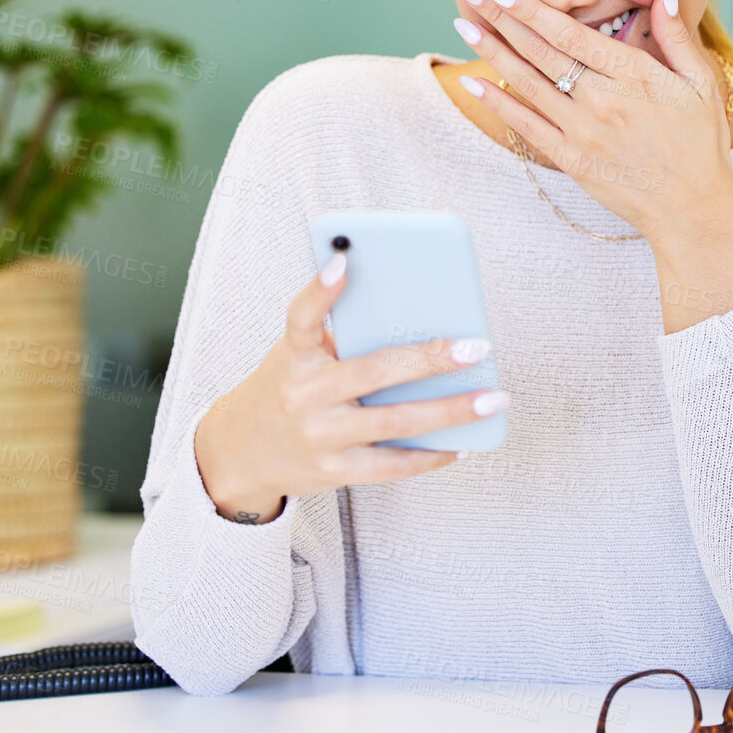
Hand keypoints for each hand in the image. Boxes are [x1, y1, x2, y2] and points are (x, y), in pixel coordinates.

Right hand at [192, 252, 506, 523]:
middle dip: (432, 359)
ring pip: (396, 422)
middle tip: (478, 347)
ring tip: (493, 399)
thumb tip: (419, 326)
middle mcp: (303, 395)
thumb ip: (342, 341)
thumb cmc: (288, 390)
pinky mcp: (334, 471)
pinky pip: (393, 465)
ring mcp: (319, 436)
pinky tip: (463, 443)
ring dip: (452, 411)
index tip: (344, 261)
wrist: (240, 453)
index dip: (321, 289)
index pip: (302, 317)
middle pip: (375, 371)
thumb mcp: (298, 358)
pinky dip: (431, 454)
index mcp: (293, 356)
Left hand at [452, 0, 732, 241]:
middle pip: (542, 52)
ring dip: (492, 52)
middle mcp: (603, 100)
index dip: (532, 9)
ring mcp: (583, 132)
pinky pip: (526, 126)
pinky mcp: (571, 160)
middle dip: (502, 18)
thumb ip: (678, 35)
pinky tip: (474, 82)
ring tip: (464, 25)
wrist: (692, 209)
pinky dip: (498, 103)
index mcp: (634, 75)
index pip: (571, 34)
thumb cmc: (701, 144)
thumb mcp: (701, 83)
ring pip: (527, 83)